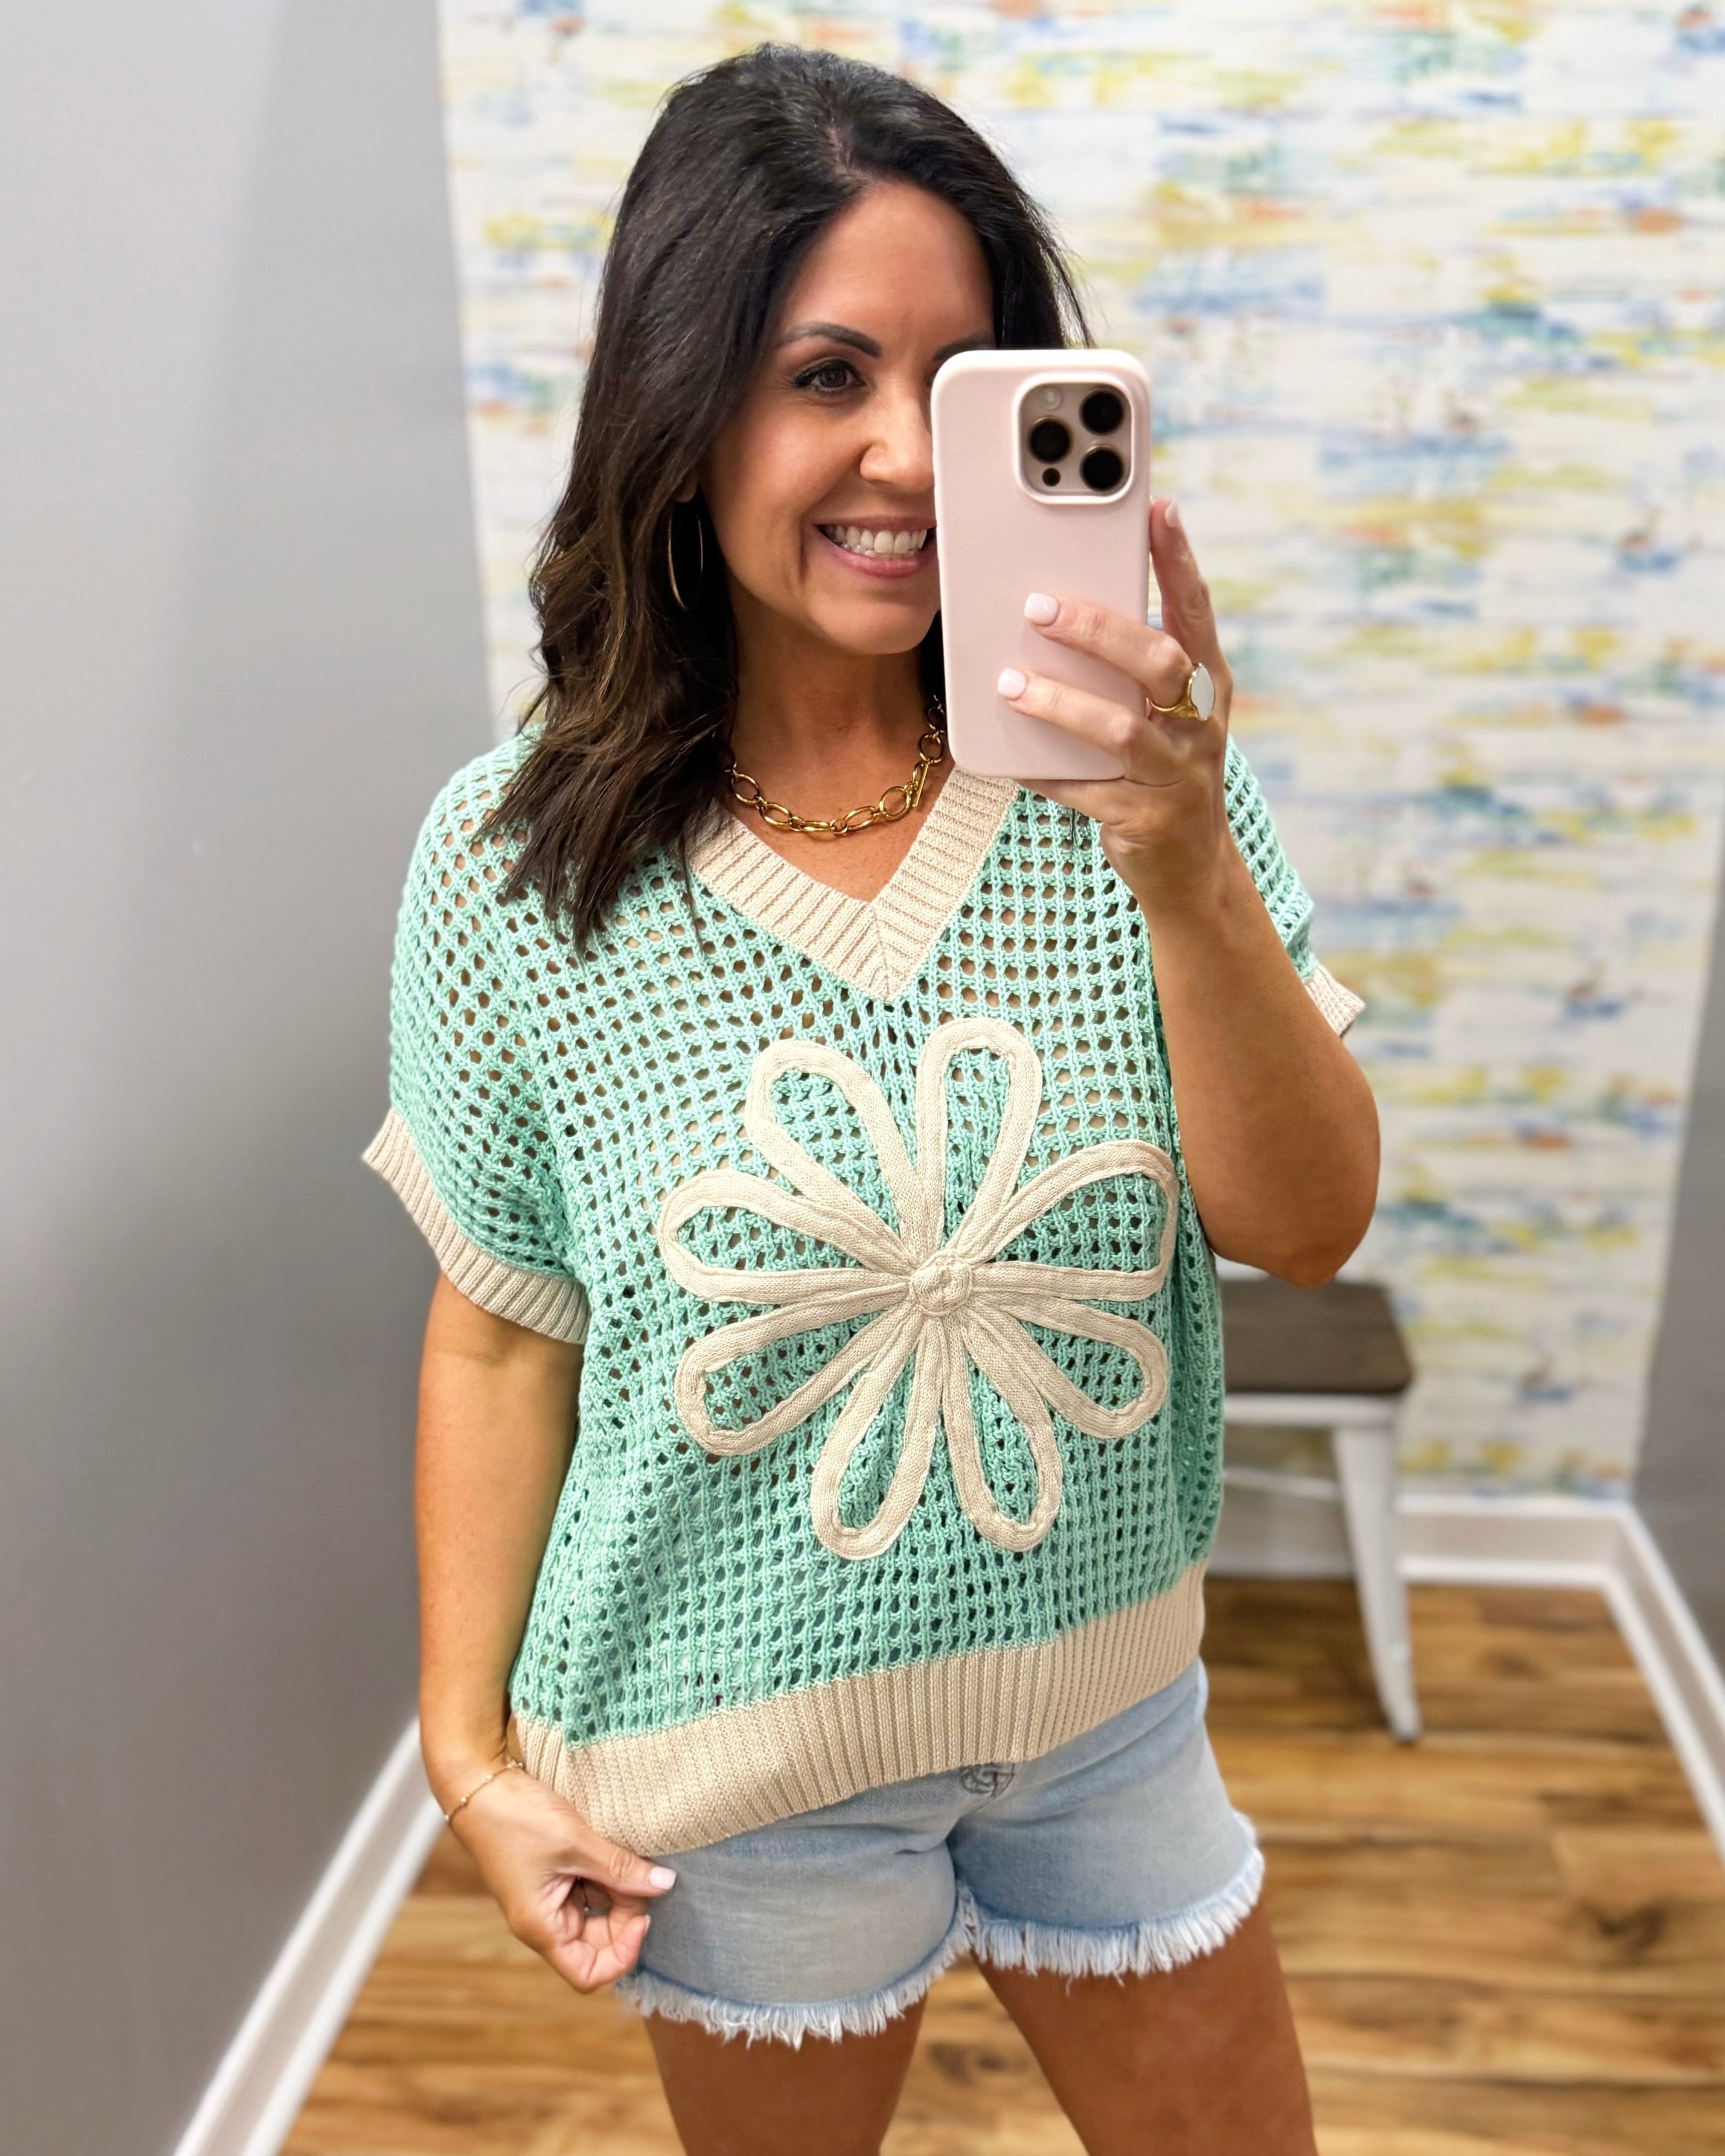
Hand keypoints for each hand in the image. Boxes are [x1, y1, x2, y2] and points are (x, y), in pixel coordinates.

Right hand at [439, 1755, 678, 1991]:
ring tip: (627, 1857)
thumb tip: (664, 1885)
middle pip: (598, 1944)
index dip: (622, 1955)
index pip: (588, 1974)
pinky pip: (589, 1890)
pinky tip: (615, 1851)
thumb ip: (620, 1868)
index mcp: (542, 1927)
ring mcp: (549, 1899)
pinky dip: (607, 1875)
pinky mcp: (553, 1878)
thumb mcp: (575, 1842)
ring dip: (619, 1891)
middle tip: (642, 1878)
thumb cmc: (517, 1818)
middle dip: (626, 1916)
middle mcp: (545, 1921)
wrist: (482, 1785)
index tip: (643, 1917)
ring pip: (597, 1914)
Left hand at [998, 496, 1235, 914]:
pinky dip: (1046, 772)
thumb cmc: (1164, 772)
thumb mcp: (1165, 715)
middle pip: (1159, 662)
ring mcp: (1177, 775)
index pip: (1196, 611)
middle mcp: (1200, 725)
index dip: (1179, 559)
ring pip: (1119, 729)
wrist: (1191, 869)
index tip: (1158, 509)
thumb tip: (1061, 610)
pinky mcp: (1146, 819)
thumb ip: (1131, 671)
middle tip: (1040, 607)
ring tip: (1009, 682)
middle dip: (1099, 630)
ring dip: (1061, 703)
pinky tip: (1012, 759)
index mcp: (1207, 686)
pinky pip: (1086, 791)